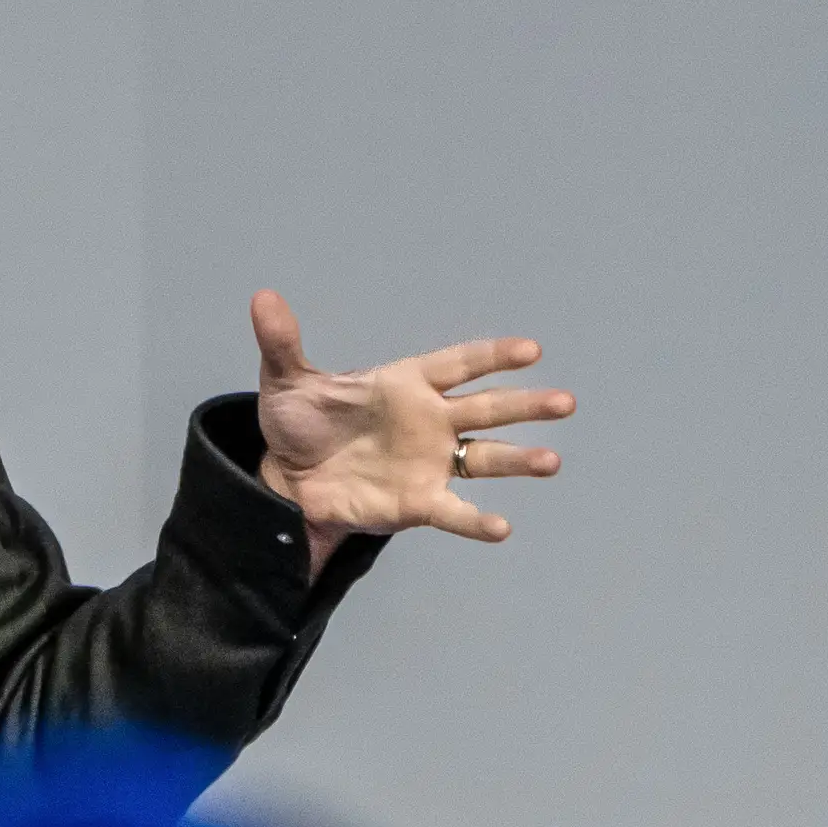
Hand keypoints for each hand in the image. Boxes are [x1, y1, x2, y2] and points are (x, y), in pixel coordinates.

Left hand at [249, 289, 571, 573]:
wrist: (286, 480)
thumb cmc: (298, 425)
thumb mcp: (286, 382)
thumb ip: (282, 342)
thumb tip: (262, 298)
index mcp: (406, 384)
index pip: (459, 364)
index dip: (493, 356)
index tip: (530, 350)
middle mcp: (429, 421)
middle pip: (487, 409)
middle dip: (525, 405)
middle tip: (565, 402)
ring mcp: (429, 462)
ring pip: (485, 458)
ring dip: (518, 460)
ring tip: (551, 462)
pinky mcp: (418, 501)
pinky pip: (454, 512)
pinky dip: (476, 521)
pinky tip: (501, 528)